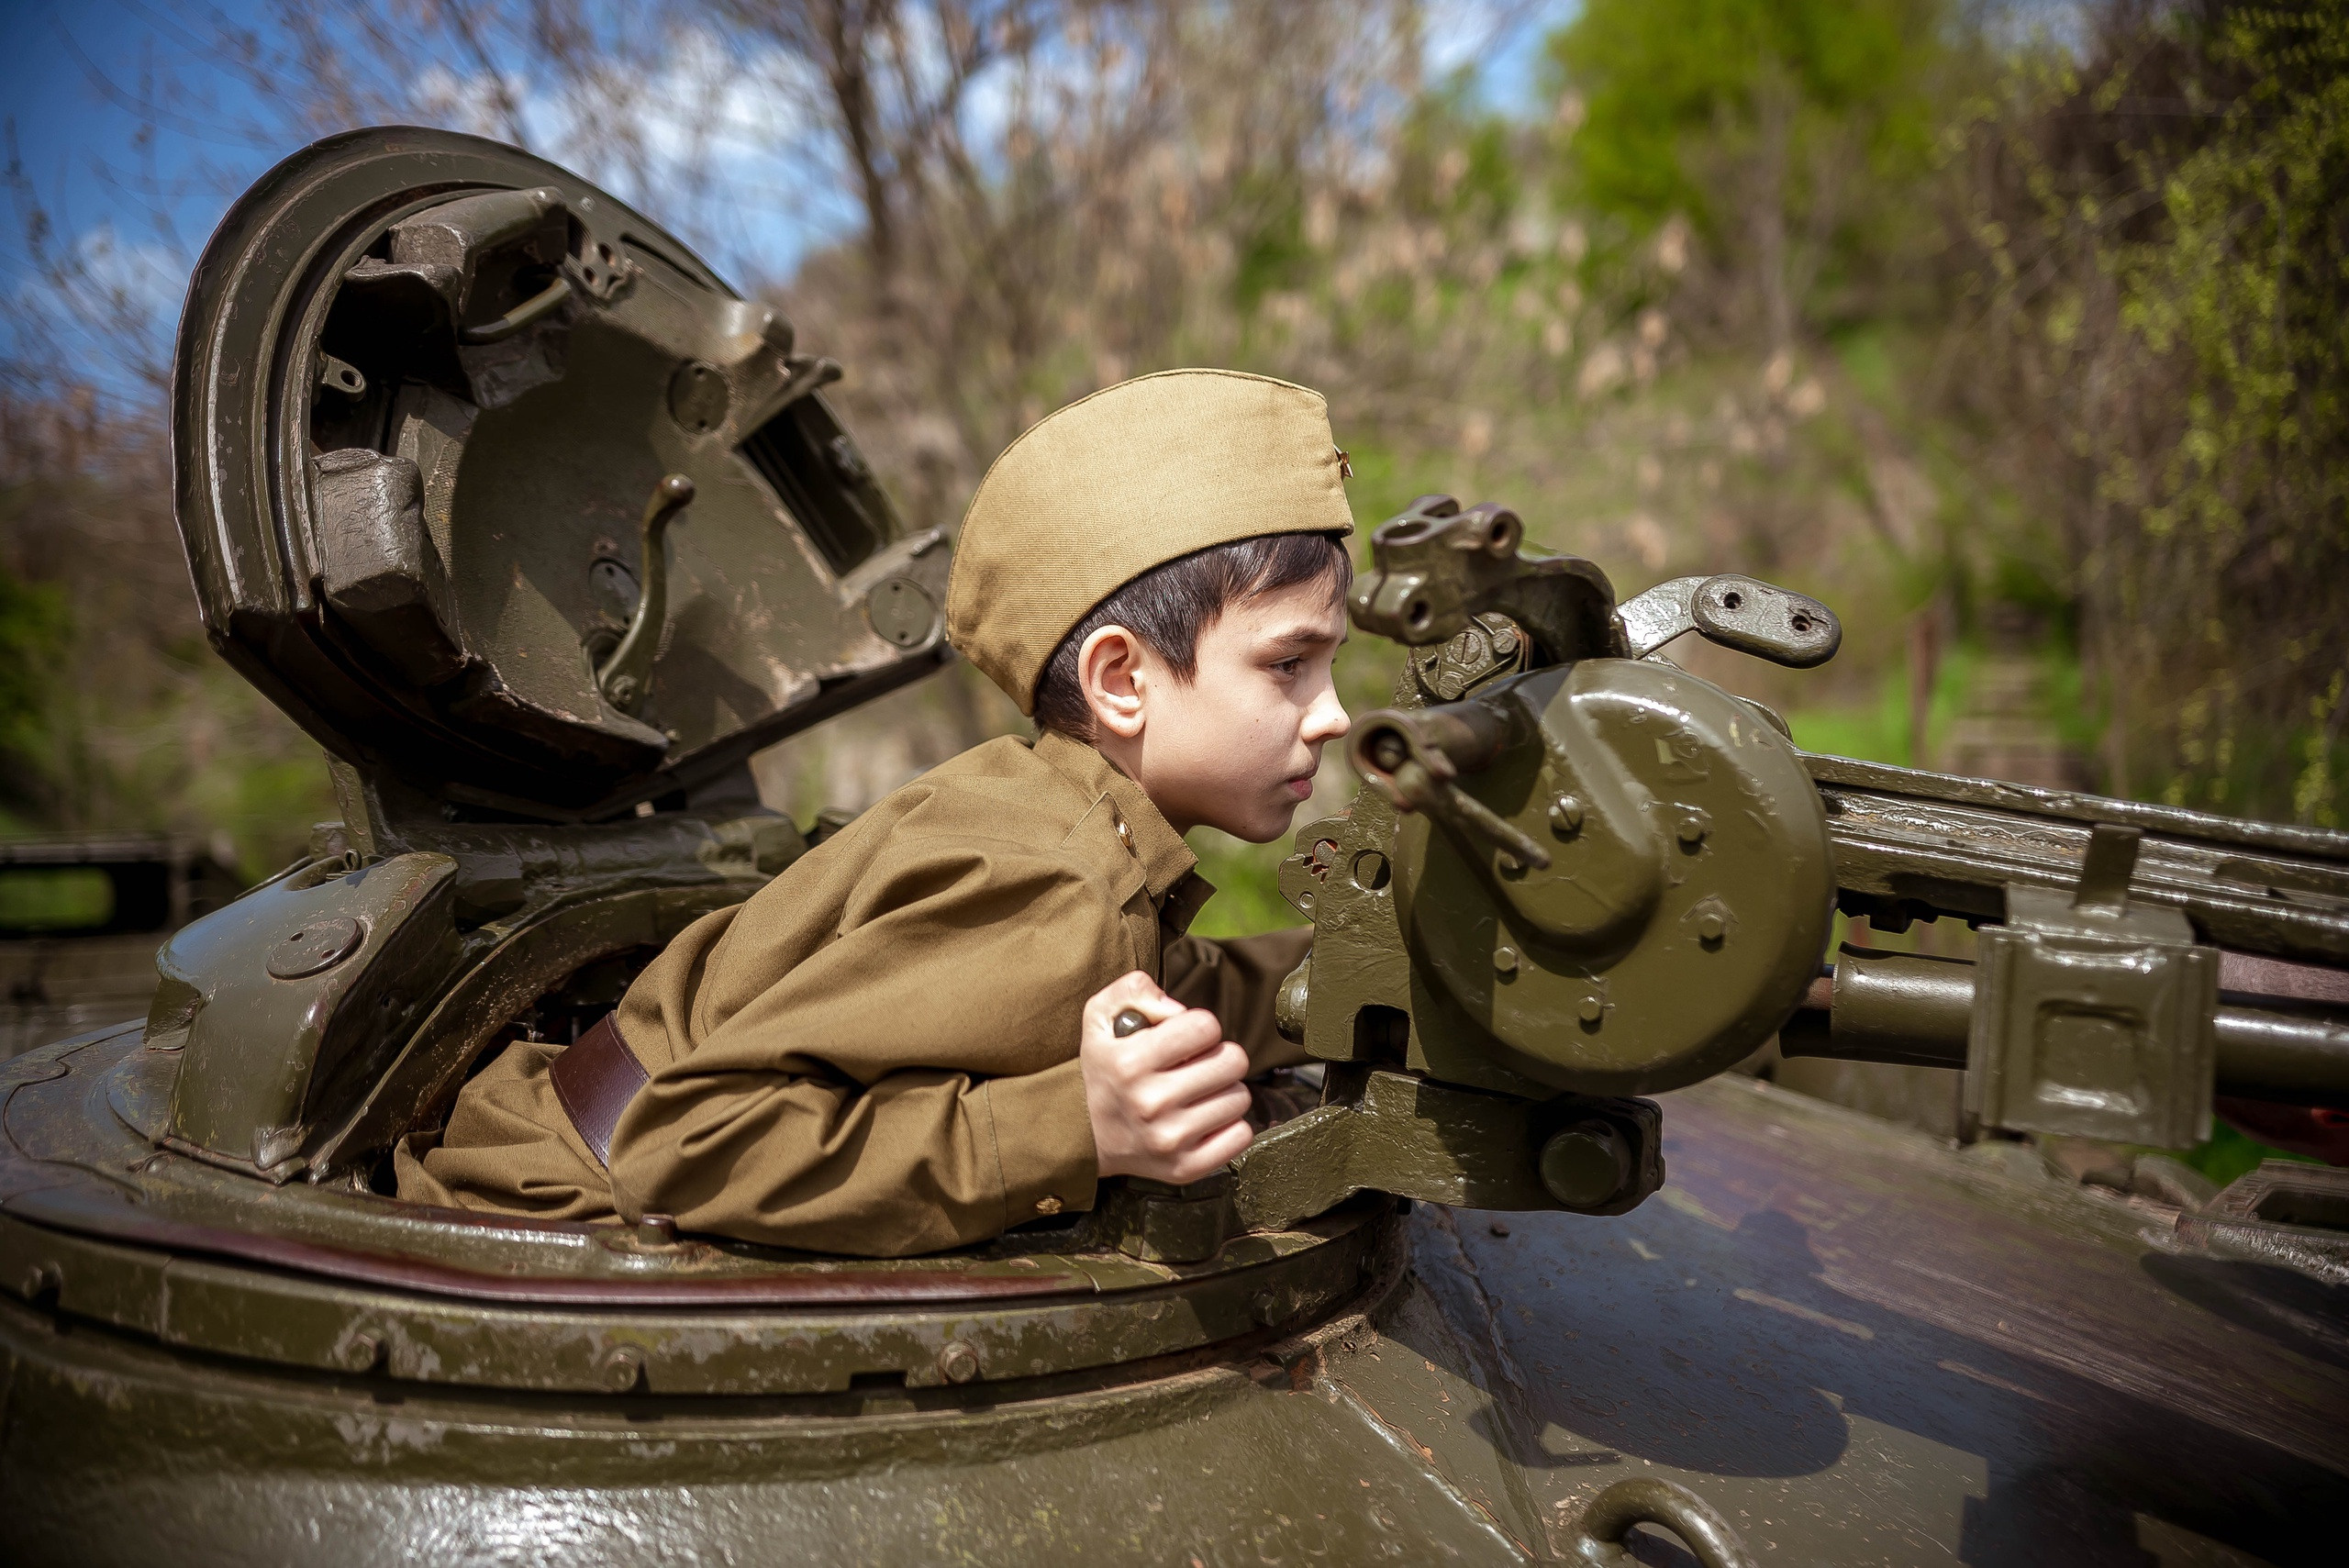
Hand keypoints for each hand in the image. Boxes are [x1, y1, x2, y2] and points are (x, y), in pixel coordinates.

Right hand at [1080, 971, 1254, 1182]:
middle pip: (1233, 1061)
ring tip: (1196, 1093)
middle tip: (1196, 1066)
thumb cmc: (1102, 1071)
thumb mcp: (1099, 1018)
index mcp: (1130, 1063)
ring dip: (1223, 1091)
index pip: (1206, 1026)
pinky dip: (1229, 1126)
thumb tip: (1177, 1009)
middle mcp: (1150, 1103)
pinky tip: (1204, 1119)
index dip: (1198, 1027)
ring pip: (1240, 1098)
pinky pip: (1241, 1137)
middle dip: (1218, 1056)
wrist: (1081, 1136)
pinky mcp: (1185, 1168)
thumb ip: (1133, 990)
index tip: (1183, 1040)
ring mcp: (1170, 1140)